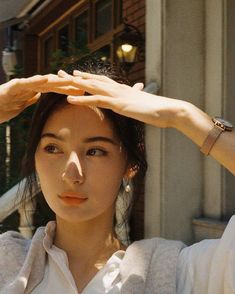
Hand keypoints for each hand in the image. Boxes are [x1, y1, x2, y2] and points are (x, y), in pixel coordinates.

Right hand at [0, 74, 83, 122]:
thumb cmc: (1, 106)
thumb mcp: (20, 104)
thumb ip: (29, 98)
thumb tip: (38, 95)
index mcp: (33, 90)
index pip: (54, 88)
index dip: (67, 89)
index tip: (81, 92)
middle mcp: (30, 85)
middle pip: (53, 84)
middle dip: (68, 85)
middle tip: (83, 86)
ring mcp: (22, 85)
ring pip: (43, 81)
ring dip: (58, 81)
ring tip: (71, 80)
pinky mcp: (13, 86)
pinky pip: (27, 83)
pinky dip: (37, 81)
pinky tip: (47, 79)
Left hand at [58, 70, 186, 127]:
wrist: (169, 110)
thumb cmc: (157, 109)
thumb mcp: (143, 104)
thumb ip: (136, 99)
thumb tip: (134, 97)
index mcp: (123, 89)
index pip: (103, 81)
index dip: (89, 77)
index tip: (77, 75)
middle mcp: (119, 89)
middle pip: (94, 80)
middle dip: (77, 77)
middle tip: (62, 73)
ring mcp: (118, 96)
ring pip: (93, 87)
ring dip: (76, 84)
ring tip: (61, 80)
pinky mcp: (119, 104)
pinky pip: (97, 100)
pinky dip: (82, 99)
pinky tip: (70, 98)